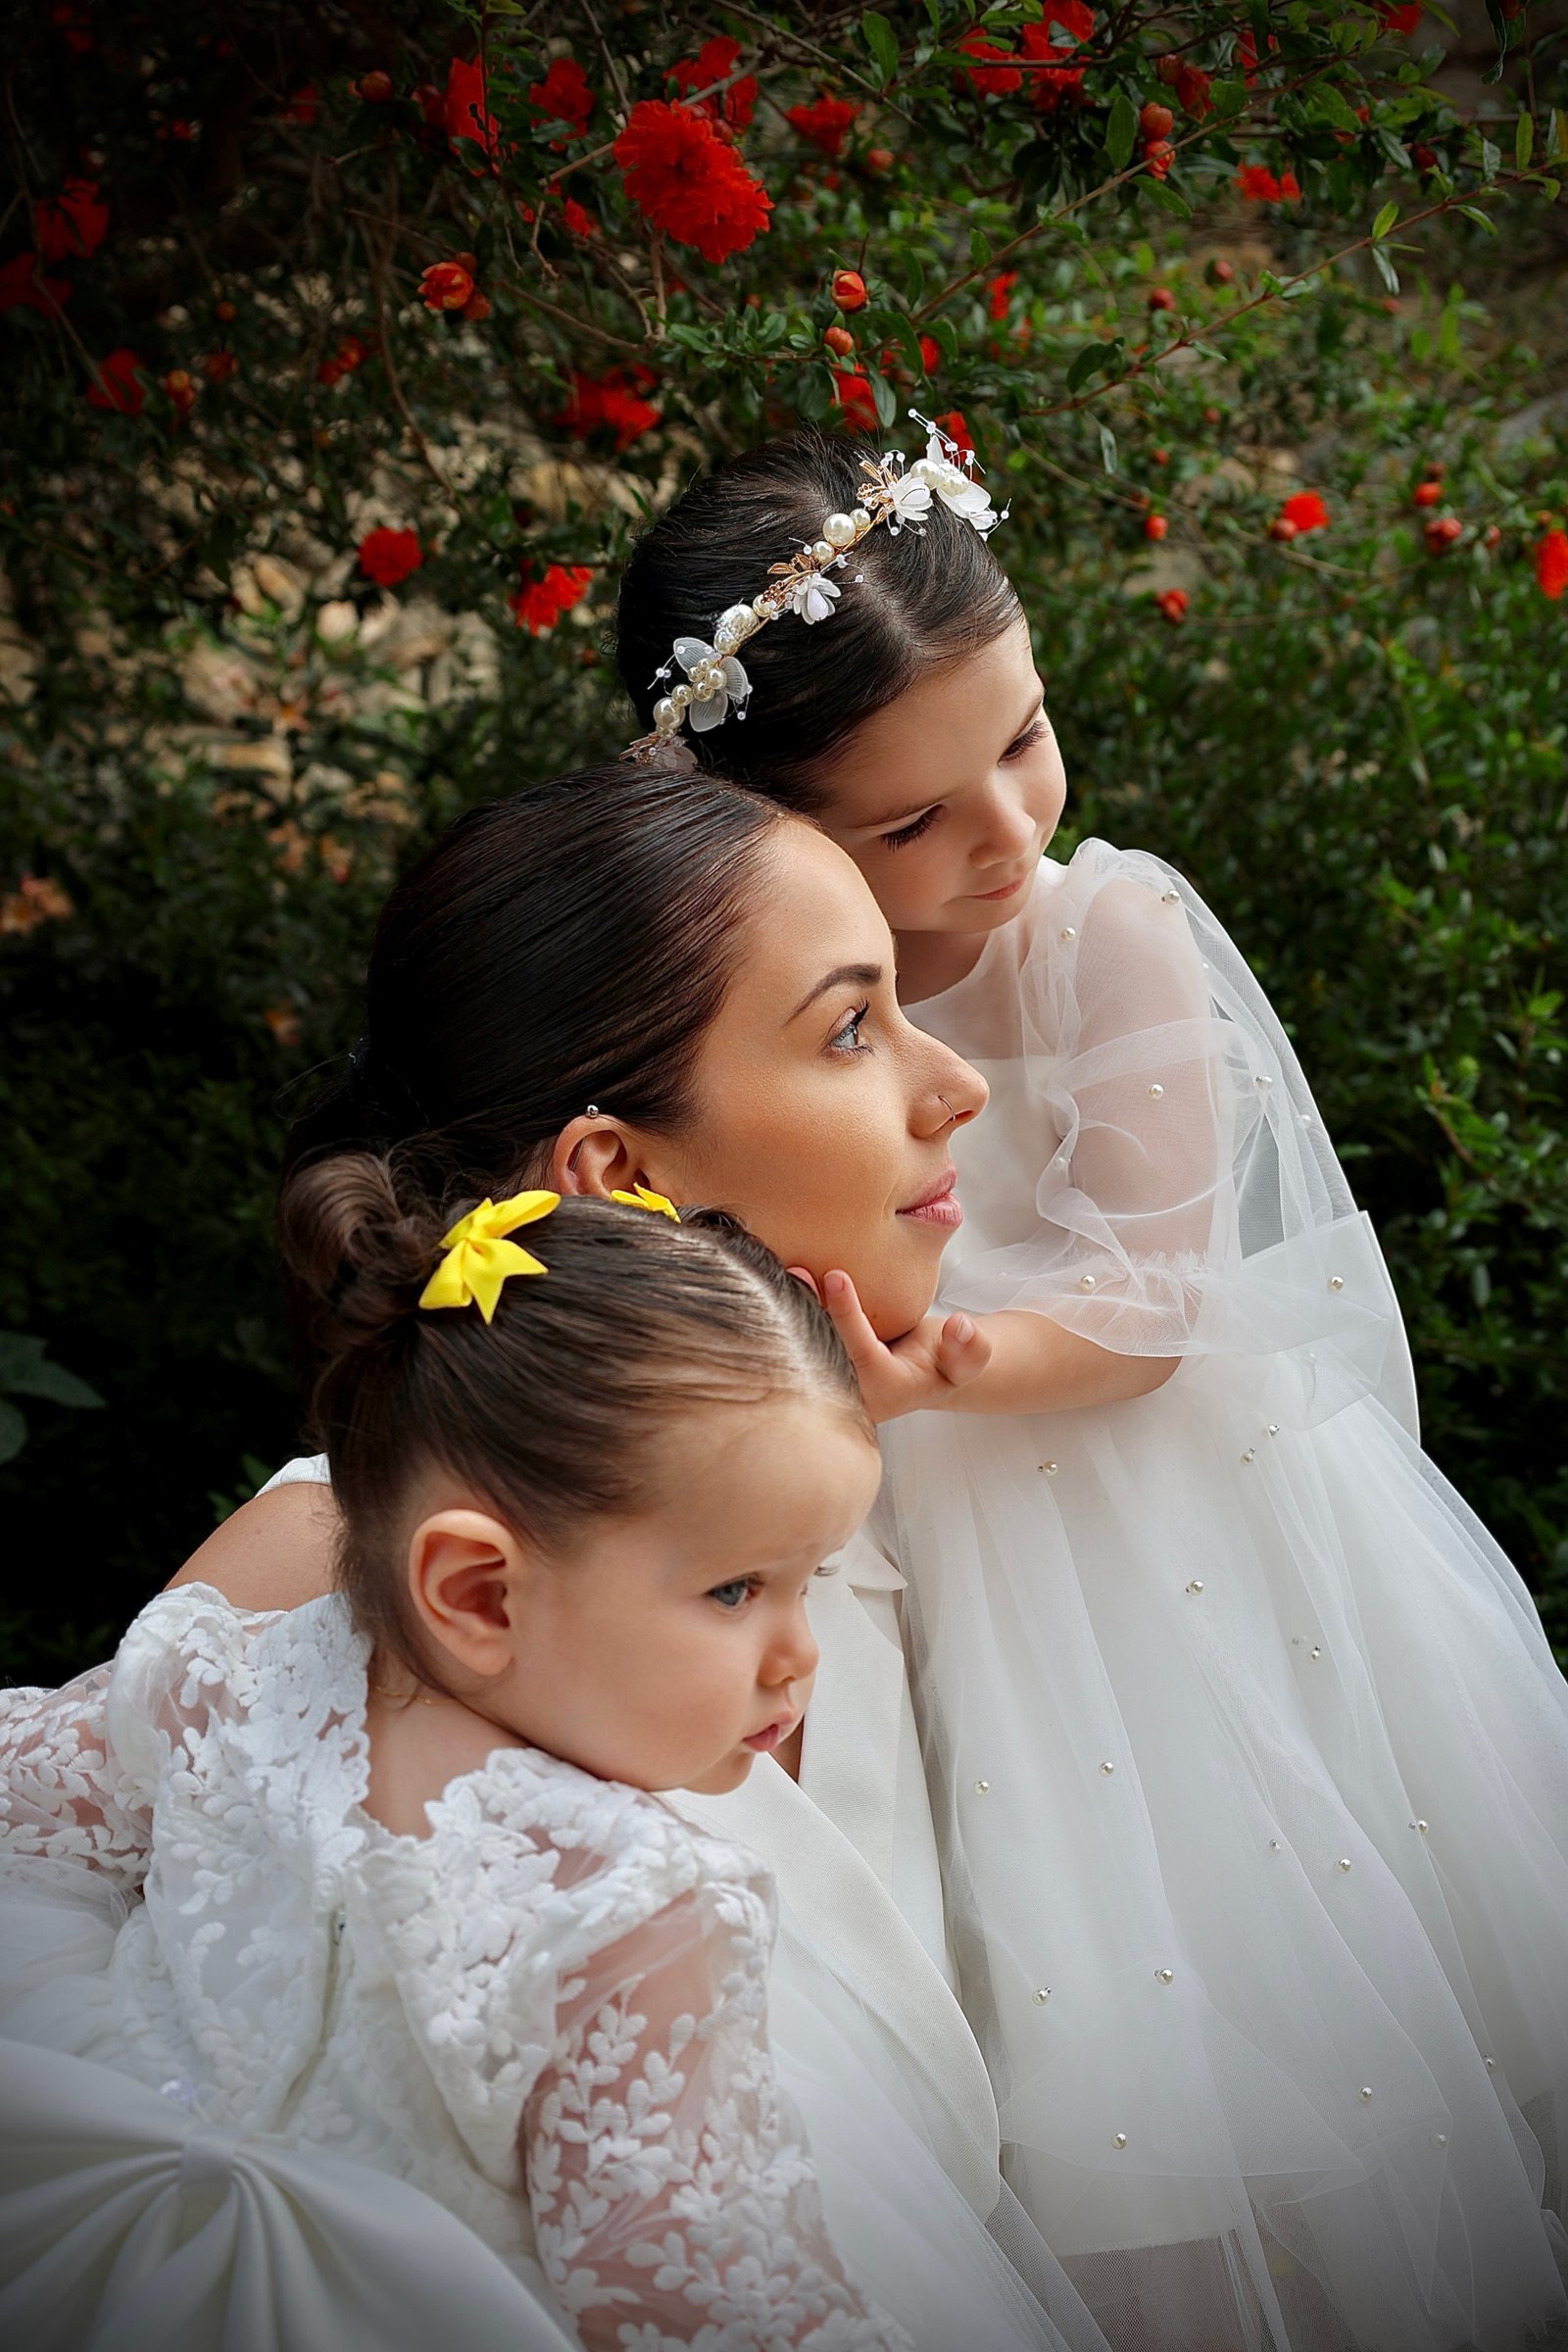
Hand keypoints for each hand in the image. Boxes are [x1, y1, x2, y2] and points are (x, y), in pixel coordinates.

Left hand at [789, 1268, 991, 1422]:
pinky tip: (773, 1280)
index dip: (846, 1315)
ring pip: (800, 1351)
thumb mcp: (967, 1362)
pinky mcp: (810, 1373)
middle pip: (819, 1354)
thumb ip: (970, 1348)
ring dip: (786, 1313)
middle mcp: (850, 1394)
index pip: (860, 1353)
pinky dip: (784, 1315)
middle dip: (804, 1314)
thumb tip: (959, 1326)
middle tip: (795, 1270)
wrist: (917, 1374)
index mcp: (886, 1390)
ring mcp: (826, 1387)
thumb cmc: (939, 1363)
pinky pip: (793, 1346)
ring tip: (780, 1271)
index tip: (835, 1276)